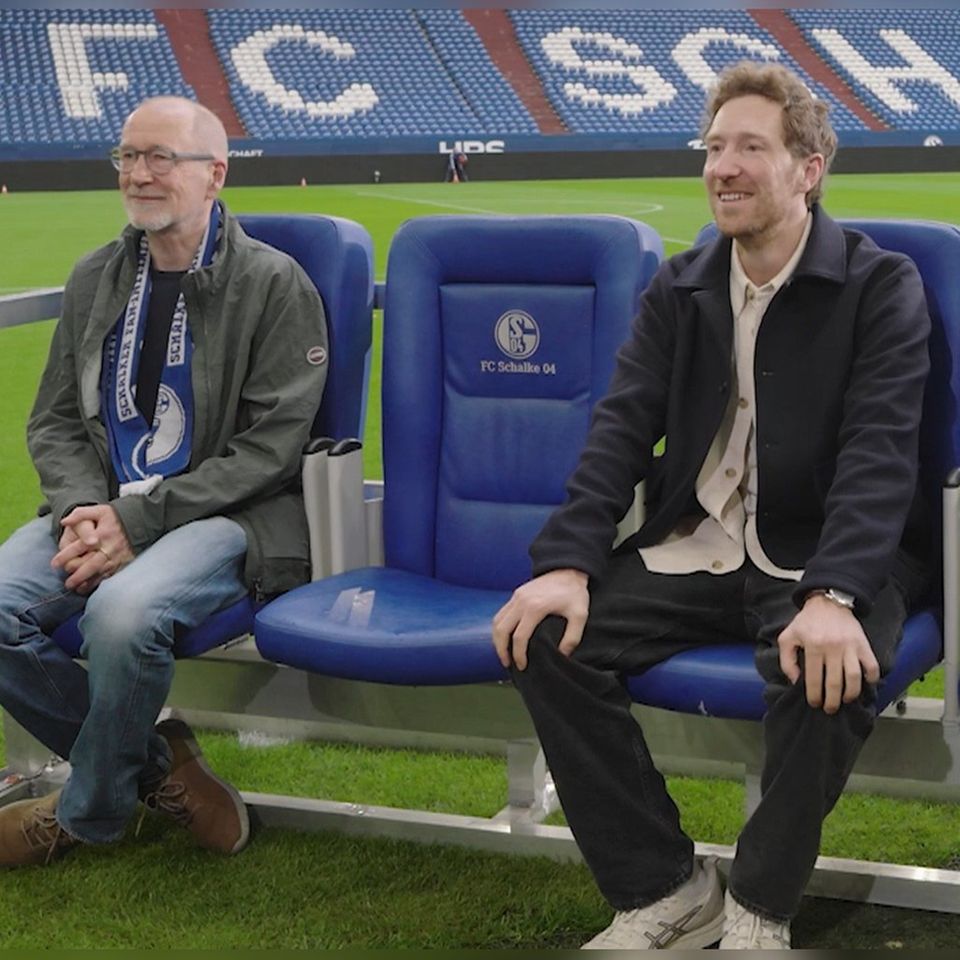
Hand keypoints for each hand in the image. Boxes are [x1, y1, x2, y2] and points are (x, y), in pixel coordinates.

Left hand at [53, 505, 134, 592]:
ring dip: (87, 582)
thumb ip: (80, 514)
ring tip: (75, 588)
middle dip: (77, 575)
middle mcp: (109, 547)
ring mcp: (117, 557)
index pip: (80, 547)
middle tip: (66, 582)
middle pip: (90, 564)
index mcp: (101, 534)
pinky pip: (110, 575)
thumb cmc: (116, 516)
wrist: (141, 521)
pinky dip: (98, 582)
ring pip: (100, 572)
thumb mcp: (99, 510)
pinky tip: (88, 587)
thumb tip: (64, 521)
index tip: (54, 564)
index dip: (66, 556)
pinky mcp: (124, 562)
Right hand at [492, 568, 589, 670]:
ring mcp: (516, 596)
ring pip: (497, 621)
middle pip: (502, 630)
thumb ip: (572, 637)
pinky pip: (501, 613)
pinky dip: (500, 628)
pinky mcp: (516, 594)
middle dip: (502, 650)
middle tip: (508, 664)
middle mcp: (521, 602)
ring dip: (497, 639)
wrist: (568, 570)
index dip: (519, 655)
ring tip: (504, 653)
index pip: (519, 637)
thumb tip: (562, 655)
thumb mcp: (580, 615)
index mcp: (535, 608)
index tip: (523, 666)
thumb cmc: (574, 593)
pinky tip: (505, 637)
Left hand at [777, 595, 879, 713]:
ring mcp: (850, 646)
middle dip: (832, 700)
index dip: (814, 695)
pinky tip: (865, 684)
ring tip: (845, 700)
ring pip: (854, 677)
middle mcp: (833, 647)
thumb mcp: (788, 636)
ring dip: (851, 693)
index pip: (814, 678)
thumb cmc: (806, 621)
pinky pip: (872, 665)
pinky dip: (871, 678)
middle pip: (835, 682)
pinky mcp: (863, 644)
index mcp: (813, 646)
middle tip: (830, 709)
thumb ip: (787, 660)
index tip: (814, 703)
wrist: (828, 602)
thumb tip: (795, 680)